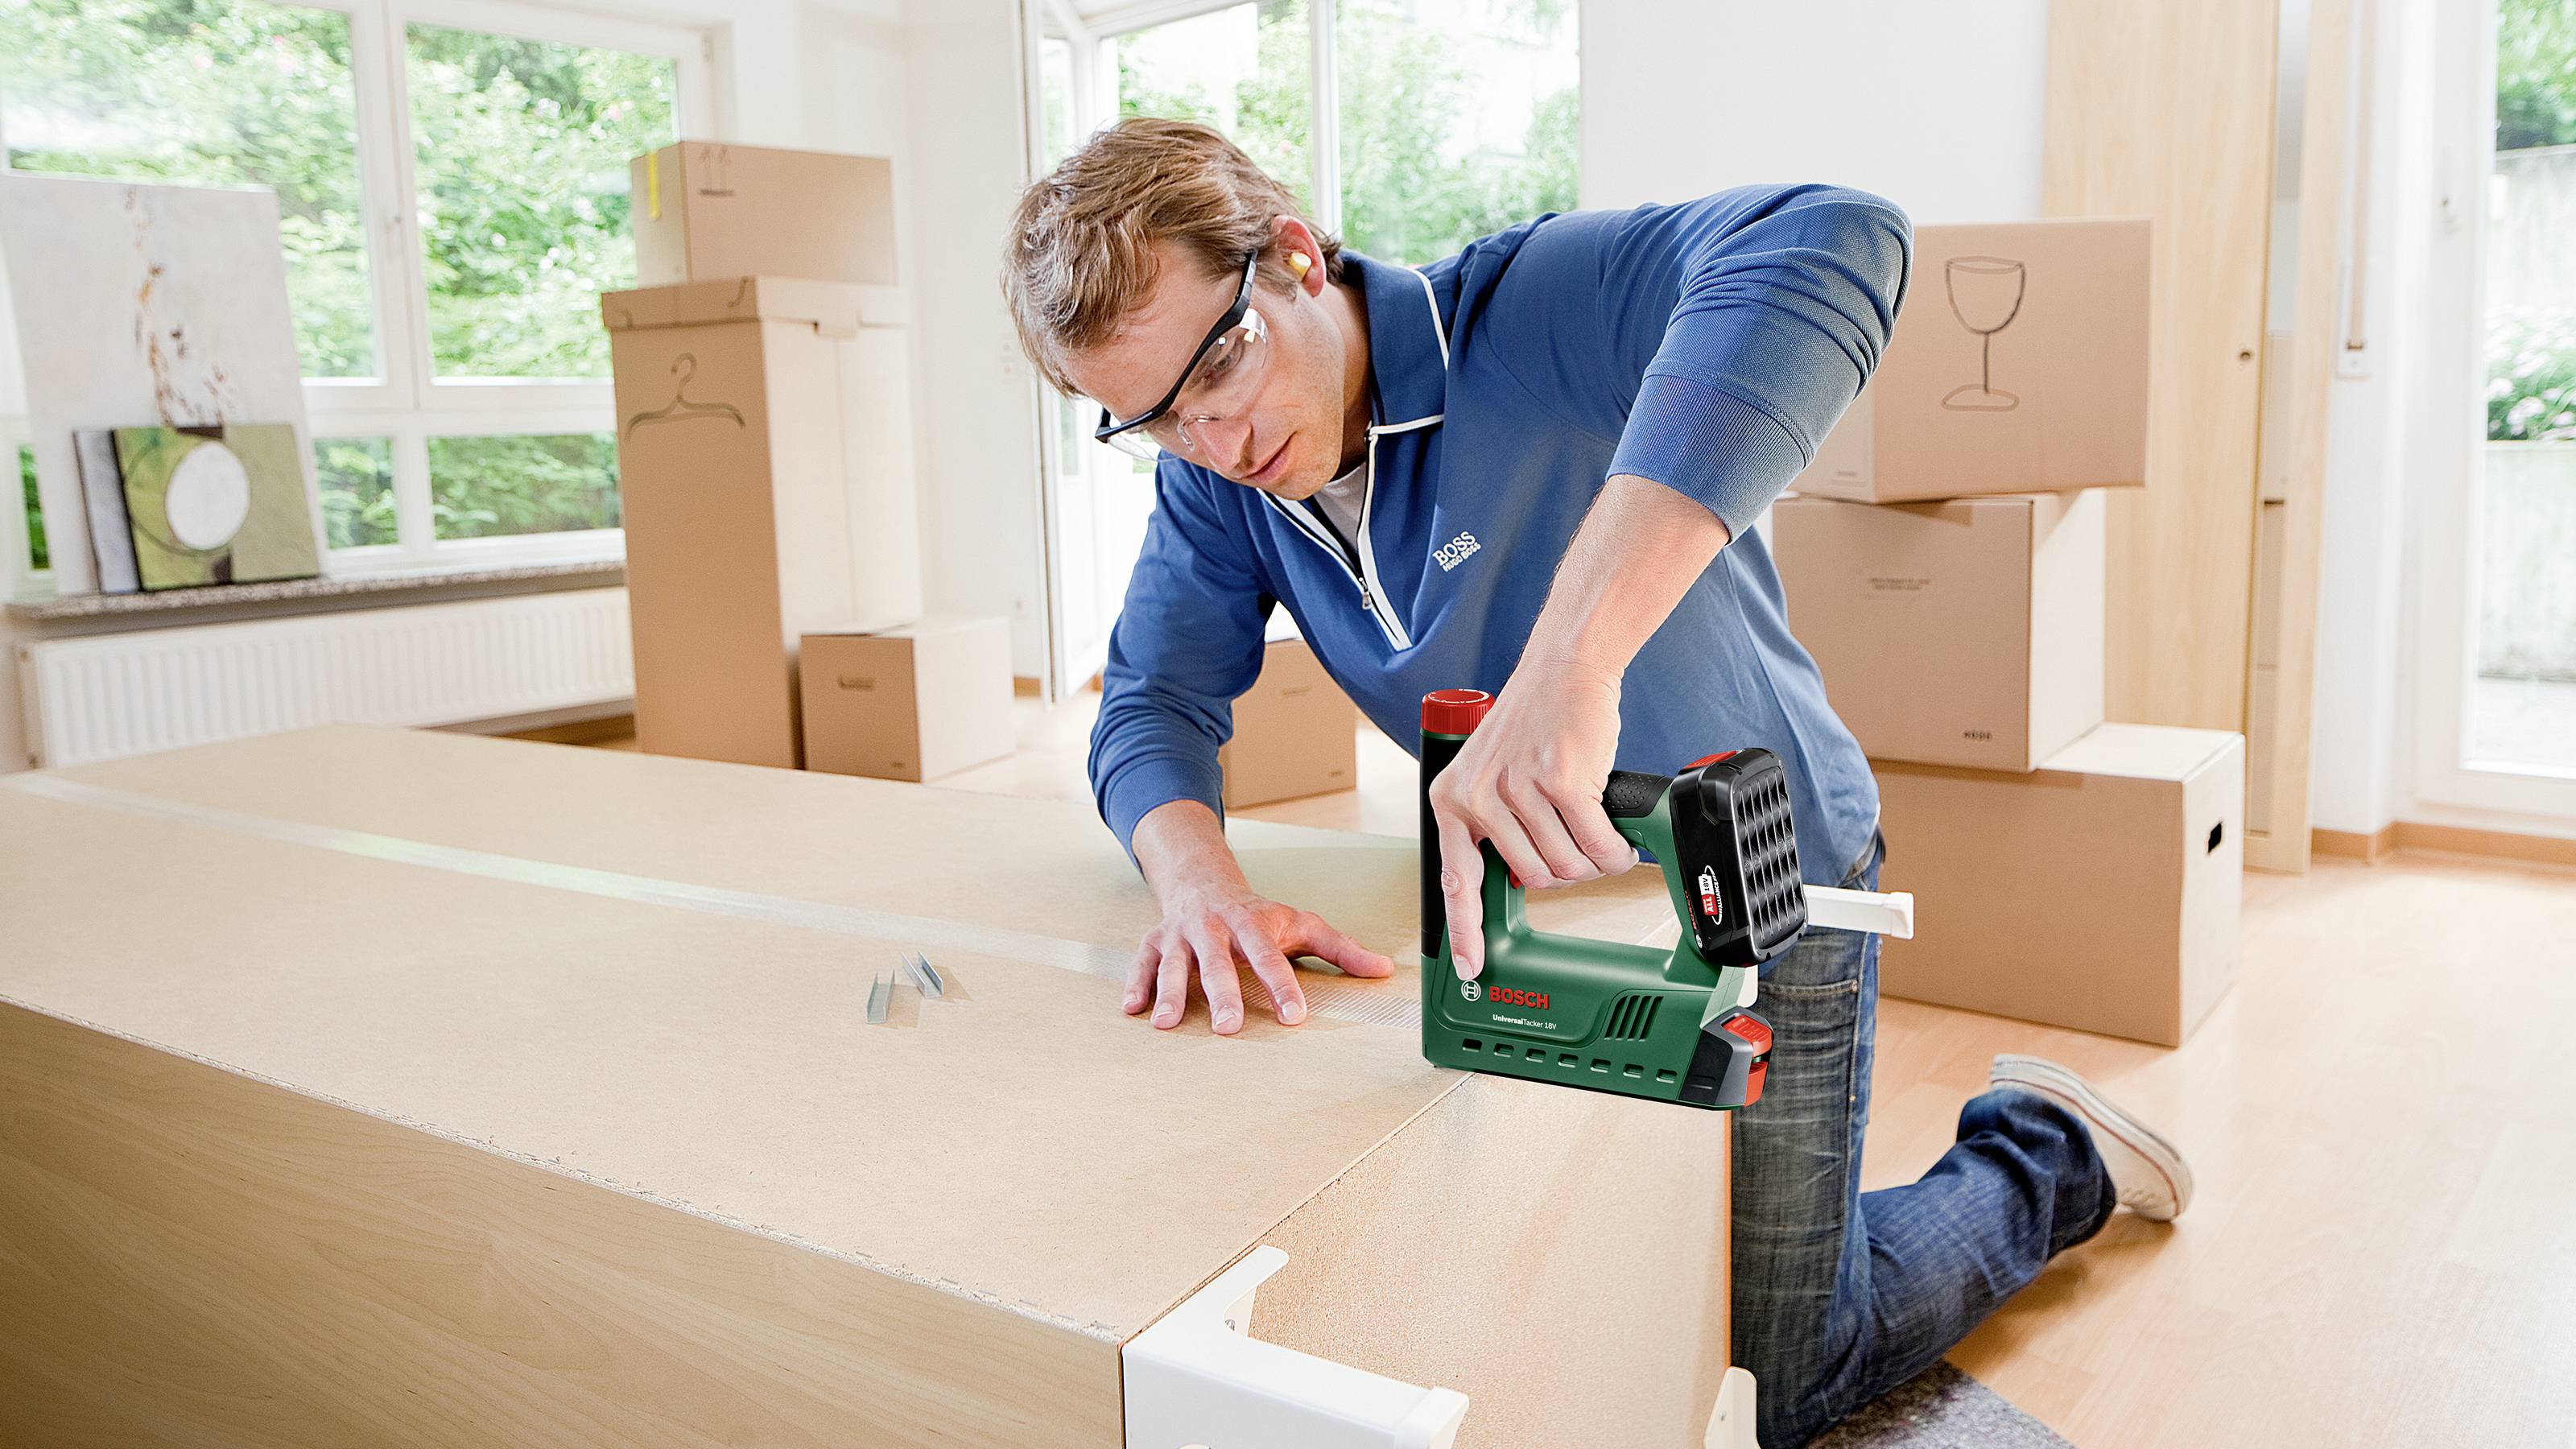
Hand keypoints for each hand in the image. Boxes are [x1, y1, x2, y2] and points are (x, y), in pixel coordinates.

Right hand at [1127, 880, 1395, 1032]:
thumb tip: (1383, 970)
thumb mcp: (1300, 923)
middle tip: (1227, 1028)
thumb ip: (1340, 949)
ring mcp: (1182, 934)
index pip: (1270, 957)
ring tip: (1167, 1024)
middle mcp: (1215, 928)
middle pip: (1218, 962)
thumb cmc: (1258, 913)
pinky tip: (1132, 1009)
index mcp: (1253, 924)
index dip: (1282, 986)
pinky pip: (1141, 962)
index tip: (1294, 1015)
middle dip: (1222, 994)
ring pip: (1175, 963)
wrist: (1204, 880)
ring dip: (1171, 992)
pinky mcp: (1155, 941)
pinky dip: (1136, 984)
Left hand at [1427, 656, 1637, 979]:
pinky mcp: (1559, 782)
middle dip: (1567, 870)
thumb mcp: (1489, 773)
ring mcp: (1517, 790)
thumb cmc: (1534, 723)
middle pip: (1534, 879)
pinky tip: (1617, 835)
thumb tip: (1516, 880)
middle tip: (1579, 841)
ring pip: (1568, 867)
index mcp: (1451, 801)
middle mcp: (1477, 798)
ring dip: (1596, 860)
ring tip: (1598, 830)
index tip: (1471, 968)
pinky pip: (1596, 846)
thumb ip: (1491, 824)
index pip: (1456, 882)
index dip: (1466, 931)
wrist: (1563, 669)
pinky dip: (1615, 849)